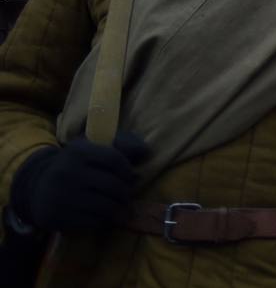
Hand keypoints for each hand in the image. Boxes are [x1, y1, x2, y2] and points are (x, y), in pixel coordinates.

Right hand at [9, 133, 148, 231]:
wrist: (38, 186)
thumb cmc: (77, 164)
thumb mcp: (95, 146)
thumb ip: (124, 143)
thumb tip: (145, 151)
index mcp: (78, 151)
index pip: (115, 160)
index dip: (127, 170)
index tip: (127, 175)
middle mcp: (68, 172)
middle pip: (114, 186)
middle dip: (125, 192)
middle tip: (124, 194)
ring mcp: (62, 197)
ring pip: (107, 207)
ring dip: (118, 208)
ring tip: (117, 205)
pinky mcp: (58, 217)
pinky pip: (94, 222)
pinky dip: (104, 220)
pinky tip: (102, 214)